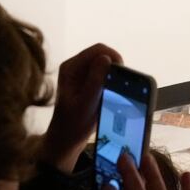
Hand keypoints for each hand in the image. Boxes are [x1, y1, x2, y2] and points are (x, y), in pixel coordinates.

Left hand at [40, 42, 120, 172]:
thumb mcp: (86, 104)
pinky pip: (104, 74)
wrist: (66, 140)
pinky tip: (112, 94)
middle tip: (121, 85)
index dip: (114, 56)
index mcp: (71, 68)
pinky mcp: (87, 82)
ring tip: (116, 91)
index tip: (124, 73)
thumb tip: (106, 58)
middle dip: (114, 67)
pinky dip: (111, 81)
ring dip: (113, 75)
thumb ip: (95, 81)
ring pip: (104, 64)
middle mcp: (75, 67)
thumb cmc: (73, 124)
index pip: (97, 50)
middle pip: (102, 55)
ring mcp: (81, 74)